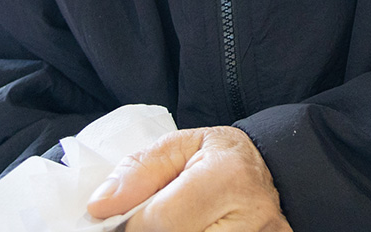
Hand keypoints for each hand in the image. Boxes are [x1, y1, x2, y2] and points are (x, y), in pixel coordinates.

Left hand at [86, 126, 290, 231]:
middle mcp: (250, 216)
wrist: (271, 171)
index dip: (135, 222)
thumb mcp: (179, 146)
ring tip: (180, 221)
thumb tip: (100, 206)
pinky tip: (192, 227)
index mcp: (227, 176)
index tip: (133, 215)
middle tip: (155, 221)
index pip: (160, 220)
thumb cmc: (220, 157)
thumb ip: (138, 172)